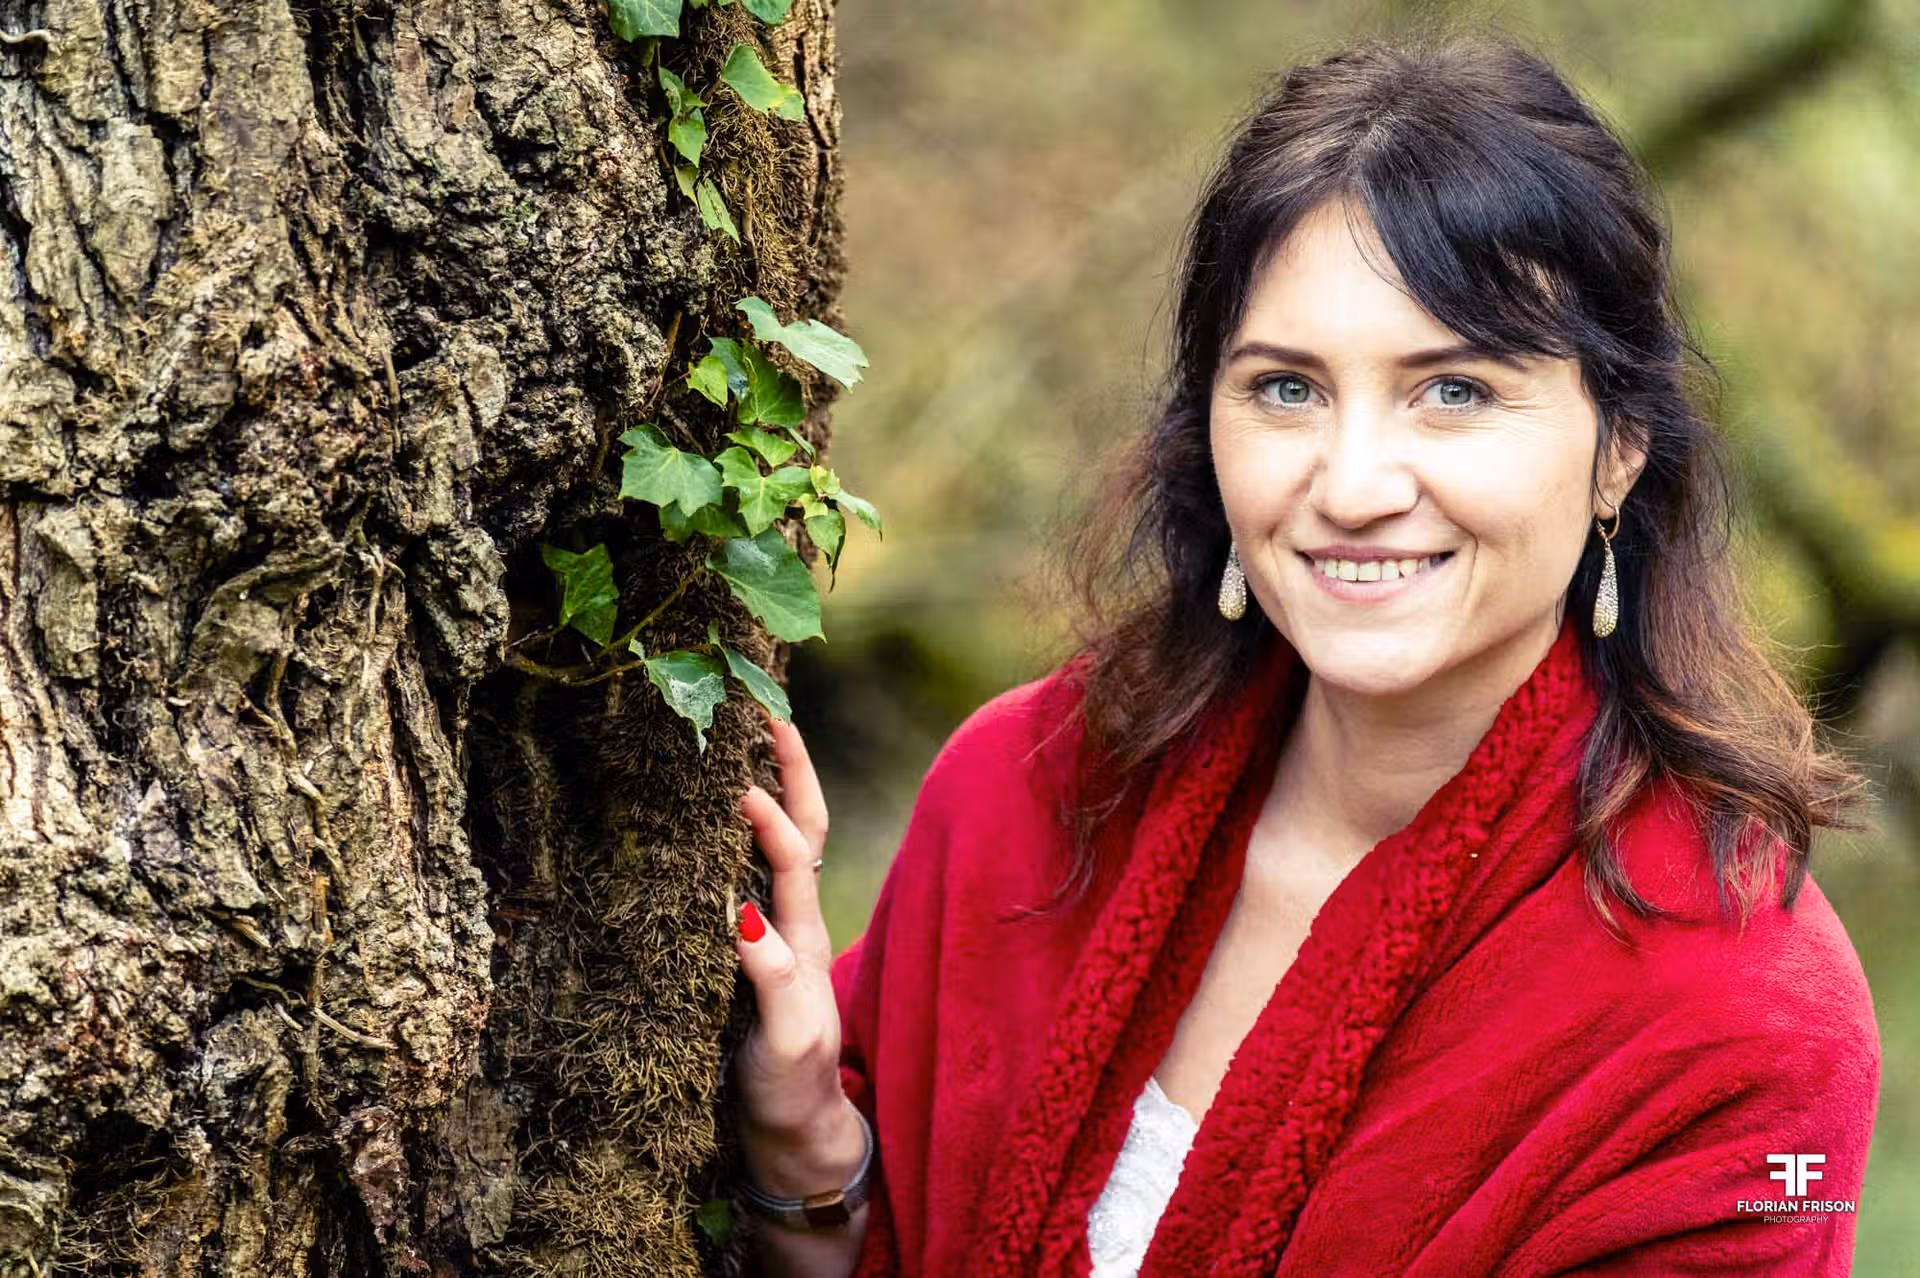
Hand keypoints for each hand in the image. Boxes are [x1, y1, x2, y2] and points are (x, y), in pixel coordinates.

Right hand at [733, 708, 863, 1194]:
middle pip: (805, 828)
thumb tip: (744, 916)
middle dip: (792, 768)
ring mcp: (780, 934)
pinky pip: (758, 870)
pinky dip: (746, 828)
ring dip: (775, 786)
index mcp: (803, 939)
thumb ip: (773, 983)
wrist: (796, 1133)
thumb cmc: (789, 1089)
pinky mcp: (759, 949)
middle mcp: (796, 924)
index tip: (737, 783)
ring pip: (786, 843)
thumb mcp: (784, 1044)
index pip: (791, 860)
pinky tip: (717, 809)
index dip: (769, 818)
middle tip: (766, 712)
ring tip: (747, 736)